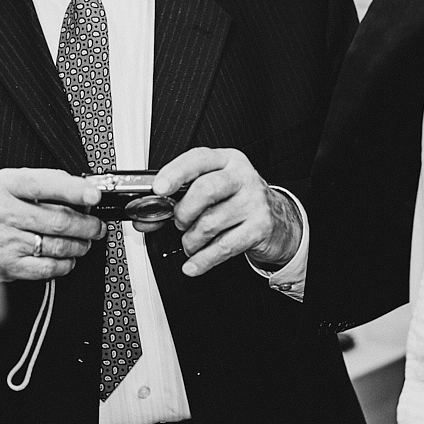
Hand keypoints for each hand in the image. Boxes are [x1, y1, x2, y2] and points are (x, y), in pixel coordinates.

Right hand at [0, 168, 104, 280]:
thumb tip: (78, 187)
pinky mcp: (8, 266)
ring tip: (84, 241)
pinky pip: (47, 268)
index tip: (94, 194)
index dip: (73, 189)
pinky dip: (65, 264)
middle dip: (87, 224)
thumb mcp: (6, 181)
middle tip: (96, 225)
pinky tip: (67, 258)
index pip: (44, 184)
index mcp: (5, 186)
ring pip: (57, 245)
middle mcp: (5, 212)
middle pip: (58, 219)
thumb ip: (40, 181)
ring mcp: (6, 241)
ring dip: (80, 244)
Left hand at [149, 148, 301, 276]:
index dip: (175, 173)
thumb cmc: (237, 200)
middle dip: (183, 212)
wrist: (278, 219)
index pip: (198, 159)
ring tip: (191, 243)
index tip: (159, 189)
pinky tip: (193, 263)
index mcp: (227, 160)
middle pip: (205, 190)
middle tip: (179, 222)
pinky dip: (203, 260)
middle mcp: (242, 177)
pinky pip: (223, 247)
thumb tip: (145, 217)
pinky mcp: (260, 227)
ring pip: (210, 223)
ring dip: (191, 240)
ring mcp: (253, 201)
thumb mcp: (213, 189)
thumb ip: (180, 199)